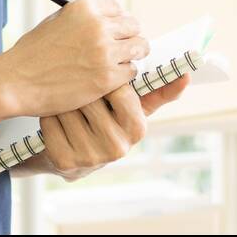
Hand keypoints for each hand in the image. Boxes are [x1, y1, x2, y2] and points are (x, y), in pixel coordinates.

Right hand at [1, 0, 148, 117]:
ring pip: (139, 48)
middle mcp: (98, 25)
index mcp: (84, 8)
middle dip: (129, 37)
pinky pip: (131, 71)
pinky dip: (124, 76)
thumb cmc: (31, 54)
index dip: (118, 23)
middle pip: (133, 26)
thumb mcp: (56, 22)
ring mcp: (105, 51)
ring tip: (120, 65)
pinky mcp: (108, 77)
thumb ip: (82, 20)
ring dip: (131, 56)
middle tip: (124, 50)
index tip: (116, 33)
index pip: (118, 9)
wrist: (16, 81)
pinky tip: (110, 79)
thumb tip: (105, 21)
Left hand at [38, 73, 192, 181]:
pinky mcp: (65, 161)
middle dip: (82, 87)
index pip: (120, 89)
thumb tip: (187, 75)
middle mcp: (117, 148)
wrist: (74, 153)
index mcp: (137, 129)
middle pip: (93, 98)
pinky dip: (49, 114)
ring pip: (70, 108)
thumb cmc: (108, 121)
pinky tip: (55, 115)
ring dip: (63, 98)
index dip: (106, 79)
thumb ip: (159, 91)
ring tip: (65, 100)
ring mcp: (91, 157)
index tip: (98, 75)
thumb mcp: (134, 107)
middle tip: (76, 85)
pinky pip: (52, 122)